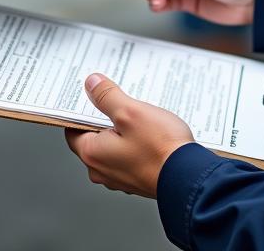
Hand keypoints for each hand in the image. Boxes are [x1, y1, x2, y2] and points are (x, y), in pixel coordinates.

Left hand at [64, 74, 194, 197]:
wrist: (190, 179)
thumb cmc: (160, 149)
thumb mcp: (130, 111)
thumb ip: (106, 97)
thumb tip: (91, 84)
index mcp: (93, 154)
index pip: (73, 130)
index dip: (80, 110)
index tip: (88, 95)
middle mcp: (102, 170)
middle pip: (93, 137)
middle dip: (103, 117)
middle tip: (115, 98)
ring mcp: (121, 177)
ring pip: (112, 146)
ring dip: (121, 129)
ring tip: (136, 112)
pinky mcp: (138, 178)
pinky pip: (128, 155)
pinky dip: (133, 142)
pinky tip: (148, 130)